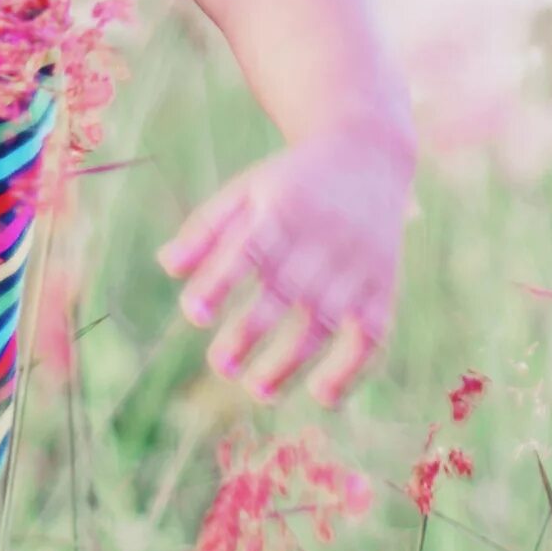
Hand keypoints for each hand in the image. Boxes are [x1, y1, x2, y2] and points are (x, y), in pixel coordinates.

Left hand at [156, 125, 411, 407]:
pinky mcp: (383, 285)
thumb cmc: (293, 180)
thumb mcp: (247, 189)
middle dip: (250, 334)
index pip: (247, 250)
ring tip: (259, 390)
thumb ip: (206, 228)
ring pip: (323, 321)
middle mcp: (320, 238)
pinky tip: (324, 396)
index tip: (195, 314)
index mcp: (280, 210)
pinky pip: (370, 334)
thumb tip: (168, 267)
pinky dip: (351, 369)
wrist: (368, 154)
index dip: (219, 283)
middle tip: (222, 367)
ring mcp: (355, 264)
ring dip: (291, 362)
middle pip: (283, 293)